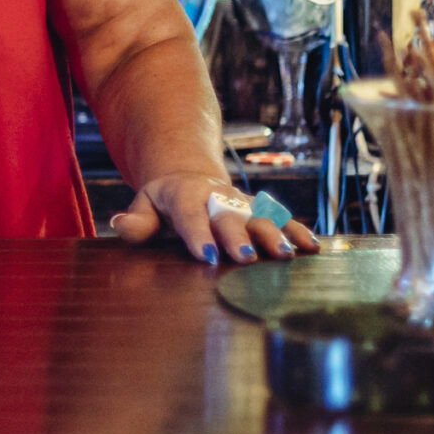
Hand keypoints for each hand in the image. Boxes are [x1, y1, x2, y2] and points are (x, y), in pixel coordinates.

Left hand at [111, 170, 318, 266]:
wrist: (190, 177)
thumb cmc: (163, 201)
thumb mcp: (144, 203)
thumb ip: (137, 221)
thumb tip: (120, 225)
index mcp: (184, 195)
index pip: (189, 215)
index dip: (197, 234)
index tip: (206, 256)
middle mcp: (217, 197)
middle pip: (229, 216)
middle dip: (238, 236)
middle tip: (246, 257)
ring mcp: (242, 203)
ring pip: (260, 217)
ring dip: (275, 235)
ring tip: (287, 255)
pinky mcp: (259, 211)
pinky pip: (282, 220)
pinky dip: (297, 231)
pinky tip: (312, 247)